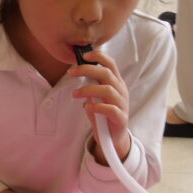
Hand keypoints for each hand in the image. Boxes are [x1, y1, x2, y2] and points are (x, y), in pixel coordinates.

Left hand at [68, 49, 130, 164]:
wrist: (113, 137)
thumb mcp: (96, 96)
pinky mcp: (120, 118)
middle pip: (107, 73)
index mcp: (115, 83)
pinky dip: (97, 106)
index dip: (99, 57)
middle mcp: (121, 91)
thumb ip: (90, 84)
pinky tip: (87, 107)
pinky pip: (110, 109)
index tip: (83, 55)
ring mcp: (122, 104)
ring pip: (107, 90)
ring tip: (74, 94)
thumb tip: (76, 71)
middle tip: (70, 72)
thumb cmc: (103, 113)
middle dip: (87, 70)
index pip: (110, 64)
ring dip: (88, 89)